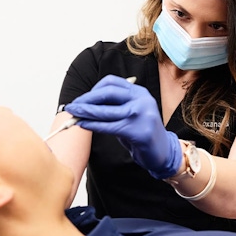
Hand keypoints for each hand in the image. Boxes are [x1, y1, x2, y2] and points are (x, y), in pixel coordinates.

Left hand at [64, 75, 181, 178]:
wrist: (163, 152)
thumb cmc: (141, 133)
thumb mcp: (131, 113)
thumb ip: (114, 105)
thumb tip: (86, 103)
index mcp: (140, 92)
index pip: (112, 82)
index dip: (93, 89)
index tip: (81, 99)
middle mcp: (142, 100)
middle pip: (107, 93)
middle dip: (86, 100)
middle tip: (72, 106)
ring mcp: (142, 115)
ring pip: (106, 111)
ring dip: (85, 112)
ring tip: (73, 115)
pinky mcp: (139, 131)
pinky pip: (109, 126)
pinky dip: (93, 125)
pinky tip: (84, 125)